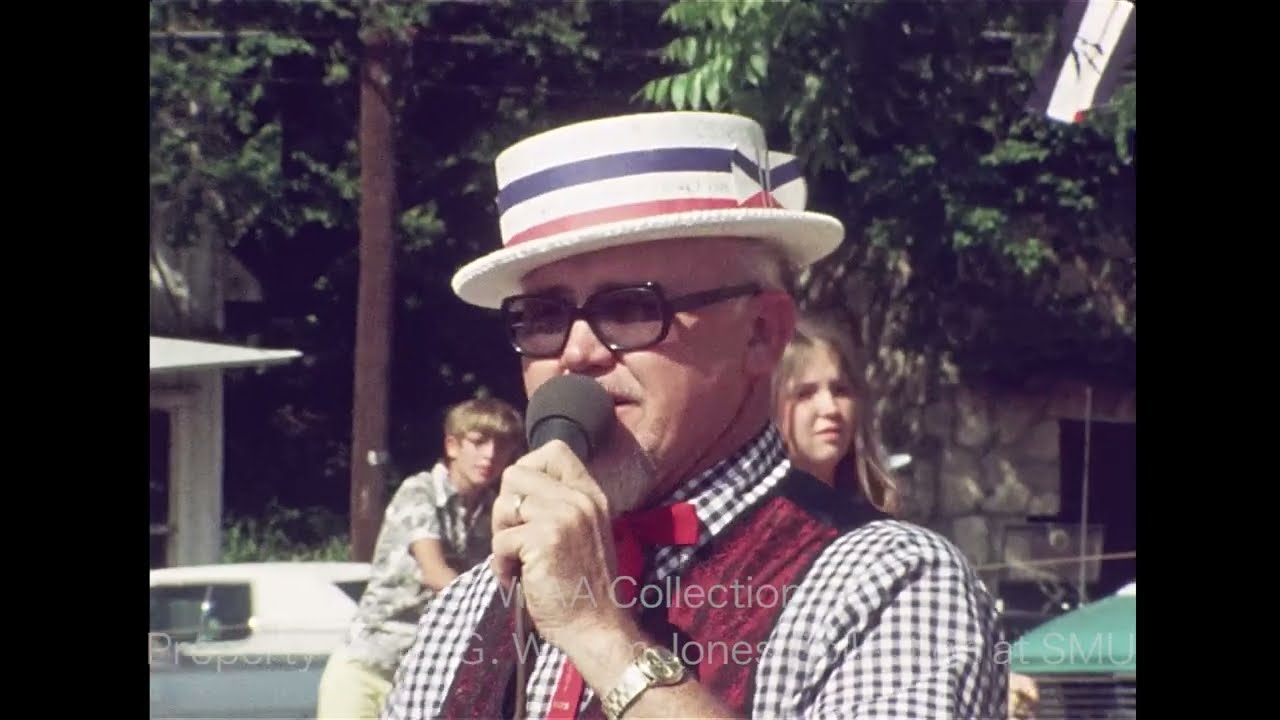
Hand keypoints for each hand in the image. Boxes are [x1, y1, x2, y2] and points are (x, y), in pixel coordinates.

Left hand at [491, 440, 633, 649]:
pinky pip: (500, 540)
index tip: (526, 506)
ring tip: (522, 563)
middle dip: (506, 510)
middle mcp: (580, 499)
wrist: (596, 627)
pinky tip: (520, 581)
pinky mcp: (544, 539)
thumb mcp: (580, 532)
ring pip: (503, 505)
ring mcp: (564, 516)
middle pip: (515, 474)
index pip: (553, 450)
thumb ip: (558, 505)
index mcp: (591, 494)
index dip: (528, 471)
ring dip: (502, 538)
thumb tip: (513, 488)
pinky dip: (501, 566)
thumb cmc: (580, 588)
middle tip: (519, 541)